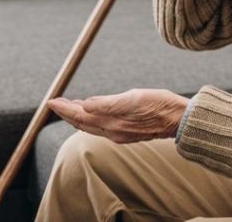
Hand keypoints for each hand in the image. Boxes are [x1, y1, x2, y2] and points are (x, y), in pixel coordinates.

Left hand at [47, 89, 188, 143]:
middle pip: (82, 123)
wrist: (181, 120)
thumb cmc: (159, 105)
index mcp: (112, 123)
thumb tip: (84, 105)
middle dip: (67, 113)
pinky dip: (90, 119)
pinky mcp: (128, 132)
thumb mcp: (133, 98)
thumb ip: (107, 104)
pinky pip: (101, 126)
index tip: (51, 101)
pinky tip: (91, 112)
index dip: (64, 108)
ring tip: (68, 106)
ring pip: (91, 125)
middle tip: (54, 103)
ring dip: (77, 116)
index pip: (80, 116)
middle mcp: (113, 131)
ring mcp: (120, 133)